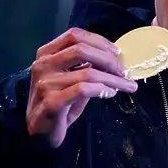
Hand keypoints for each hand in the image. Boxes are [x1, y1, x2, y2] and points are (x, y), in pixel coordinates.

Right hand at [26, 27, 138, 147]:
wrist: (41, 132)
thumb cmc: (59, 103)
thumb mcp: (70, 79)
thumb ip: (85, 66)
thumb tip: (115, 59)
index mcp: (46, 54)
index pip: (74, 35)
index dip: (99, 41)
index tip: (117, 53)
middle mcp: (43, 65)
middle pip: (81, 50)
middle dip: (109, 60)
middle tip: (125, 72)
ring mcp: (45, 83)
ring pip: (87, 73)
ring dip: (113, 79)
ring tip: (127, 85)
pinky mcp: (51, 102)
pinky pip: (82, 90)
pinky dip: (101, 90)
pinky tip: (110, 93)